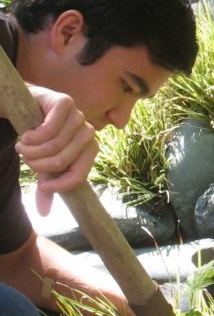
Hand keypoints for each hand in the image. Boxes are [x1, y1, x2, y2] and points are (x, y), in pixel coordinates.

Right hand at [18, 85, 97, 215]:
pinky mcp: (65, 102)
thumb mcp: (44, 163)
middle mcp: (88, 131)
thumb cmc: (41, 138)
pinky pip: (50, 128)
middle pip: (63, 160)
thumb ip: (46, 185)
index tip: (43, 186)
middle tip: (26, 160)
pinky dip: (33, 136)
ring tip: (22, 148)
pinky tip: (25, 136)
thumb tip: (44, 213)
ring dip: (32, 151)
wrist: (28, 106)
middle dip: (39, 165)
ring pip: (55, 145)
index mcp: (88, 148)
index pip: (80, 174)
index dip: (61, 185)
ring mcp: (78, 115)